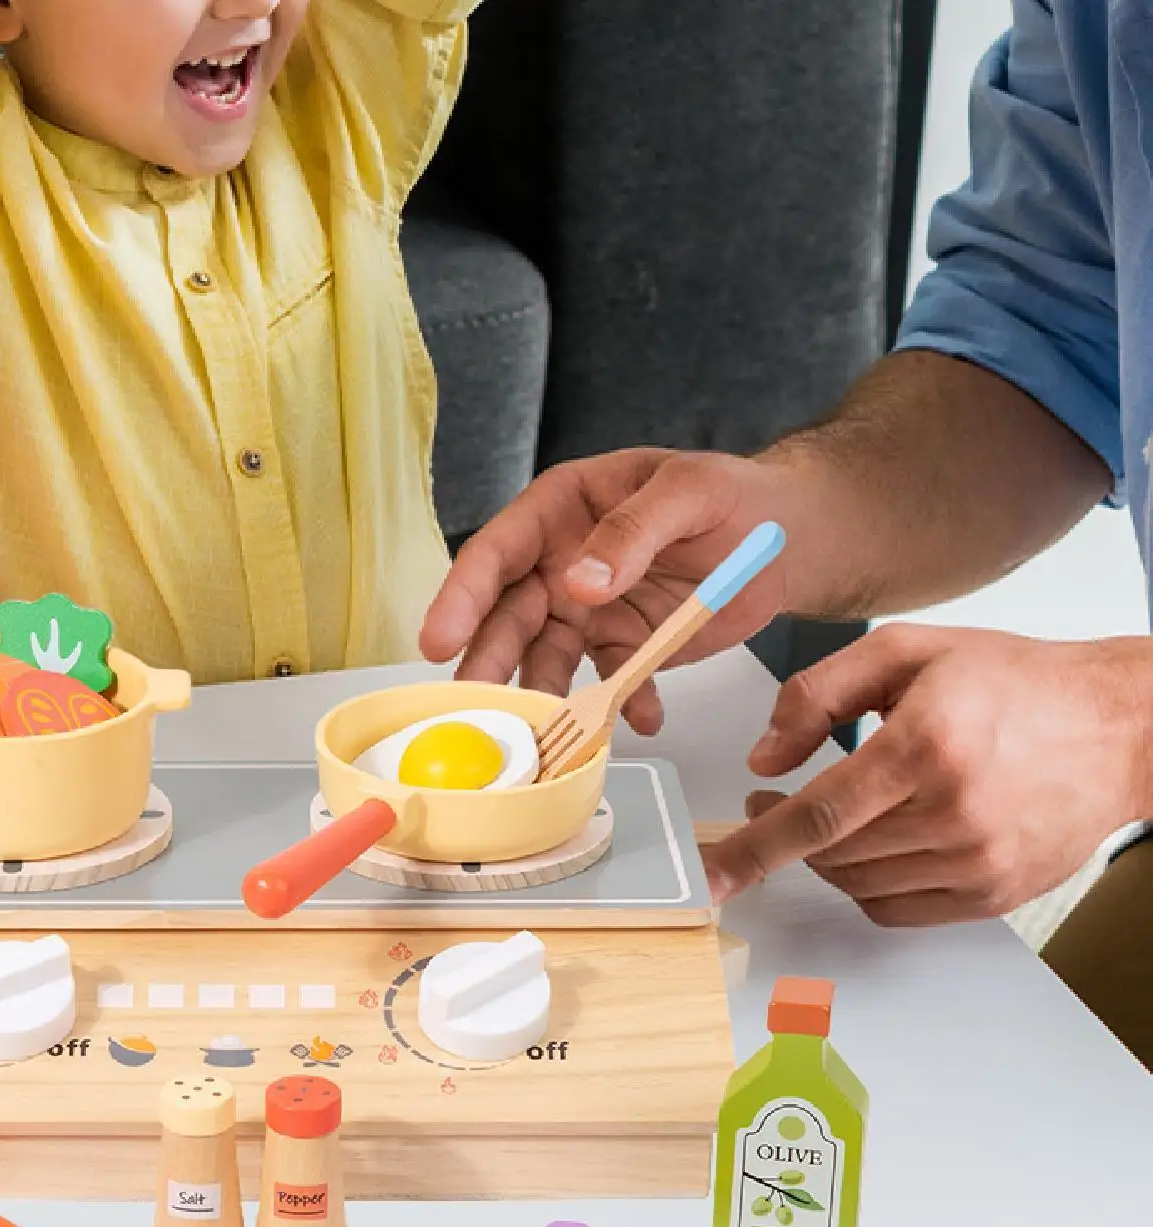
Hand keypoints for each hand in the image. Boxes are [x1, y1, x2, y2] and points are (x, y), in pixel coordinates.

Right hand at [419, 448, 795, 731]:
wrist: (788, 535)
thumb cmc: (735, 494)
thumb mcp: (689, 492)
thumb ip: (633, 530)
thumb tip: (579, 581)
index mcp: (562, 509)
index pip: (497, 551)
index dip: (462, 596)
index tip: (440, 639)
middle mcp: (560, 561)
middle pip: (508, 616)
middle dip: (488, 662)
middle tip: (473, 703)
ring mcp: (587, 608)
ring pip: (546, 659)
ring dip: (544, 696)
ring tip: (547, 732)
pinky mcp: (621, 645)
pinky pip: (609, 682)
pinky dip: (624, 705)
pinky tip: (642, 718)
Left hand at [703, 625, 1152, 924]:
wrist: (1117, 727)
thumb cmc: (1014, 682)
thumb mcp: (907, 651)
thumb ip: (818, 694)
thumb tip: (764, 759)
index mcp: (928, 746)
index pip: (818, 814)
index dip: (754, 847)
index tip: (712, 873)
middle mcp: (955, 813)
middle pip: (831, 853)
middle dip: (783, 834)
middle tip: (772, 801)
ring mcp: (978, 863)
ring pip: (857, 884)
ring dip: (825, 856)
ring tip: (834, 812)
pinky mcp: (992, 894)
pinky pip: (895, 908)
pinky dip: (865, 883)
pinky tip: (873, 842)